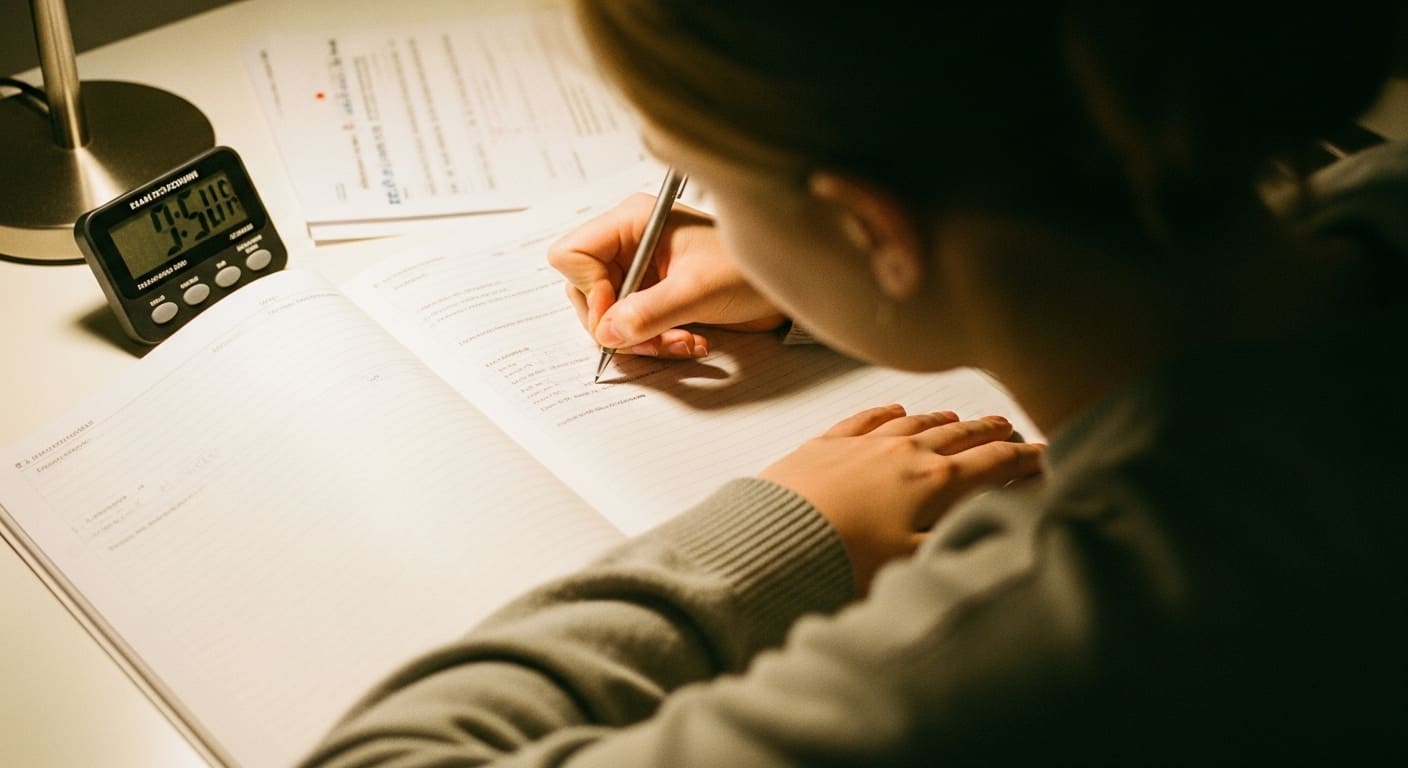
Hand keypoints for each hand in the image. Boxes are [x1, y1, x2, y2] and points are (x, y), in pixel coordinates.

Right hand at [547, 193, 783, 357]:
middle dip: (617, 324)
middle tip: (652, 338)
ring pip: (607, 316)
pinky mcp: (652, 296)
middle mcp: (629, 244)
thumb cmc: (748, 271)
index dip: (590, 291)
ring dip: (640, 340)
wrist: (785, 288)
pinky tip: (689, 341)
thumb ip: (649, 311)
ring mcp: (640, 271)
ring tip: (680, 341)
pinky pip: (631, 328)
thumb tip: (607, 332)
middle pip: (584, 291)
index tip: (620, 315)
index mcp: (633, 221)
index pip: (572, 254)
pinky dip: (655, 342)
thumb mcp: (698, 290)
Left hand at [759, 405, 1044, 594]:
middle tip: (1010, 426)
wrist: (773, 539)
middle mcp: (905, 451)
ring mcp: (865, 442)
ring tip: (962, 417)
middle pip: (960, 434)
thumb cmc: (843, 558)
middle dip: (990, 429)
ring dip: (945, 418)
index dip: (1026, 457)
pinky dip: (889, 411)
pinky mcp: (827, 442)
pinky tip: (896, 409)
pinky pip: (867, 417)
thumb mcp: (912, 561)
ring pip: (917, 420)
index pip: (994, 462)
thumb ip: (957, 539)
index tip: (1045, 453)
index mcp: (935, 481)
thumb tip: (995, 528)